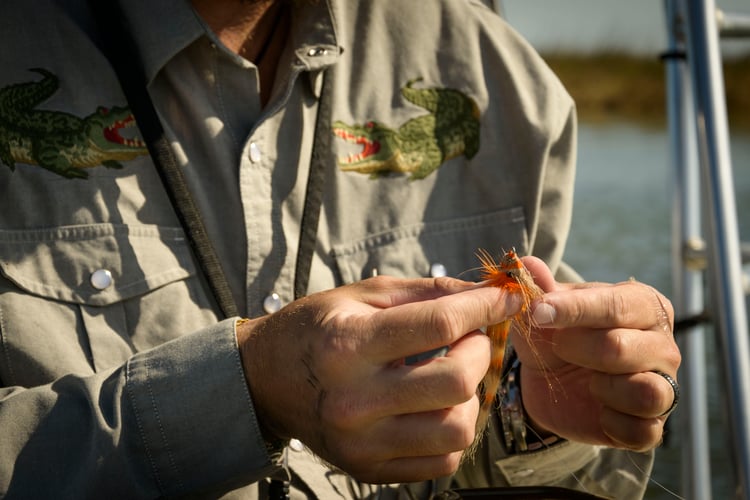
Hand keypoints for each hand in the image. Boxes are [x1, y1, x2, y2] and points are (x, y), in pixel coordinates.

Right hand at [236, 275, 520, 482]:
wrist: (263, 381)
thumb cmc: (315, 329)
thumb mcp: (363, 295)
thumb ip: (427, 293)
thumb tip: (487, 292)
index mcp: (349, 345)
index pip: (439, 325)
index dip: (485, 306)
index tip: (505, 297)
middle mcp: (354, 400)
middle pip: (455, 383)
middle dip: (480, 353)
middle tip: (471, 338)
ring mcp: (362, 442)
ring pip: (456, 430)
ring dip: (472, 396)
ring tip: (454, 374)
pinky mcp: (368, 468)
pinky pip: (441, 461)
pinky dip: (453, 431)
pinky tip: (438, 405)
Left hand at [516, 257, 680, 450]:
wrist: (550, 379)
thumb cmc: (554, 332)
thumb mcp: (542, 308)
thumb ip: (538, 287)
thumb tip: (527, 263)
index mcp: (644, 304)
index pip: (616, 304)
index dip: (574, 309)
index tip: (538, 312)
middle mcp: (663, 343)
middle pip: (623, 348)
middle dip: (578, 349)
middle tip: (558, 347)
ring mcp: (664, 385)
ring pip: (646, 392)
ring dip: (604, 389)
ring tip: (587, 381)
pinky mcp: (653, 425)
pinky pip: (644, 431)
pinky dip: (613, 423)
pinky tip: (596, 408)